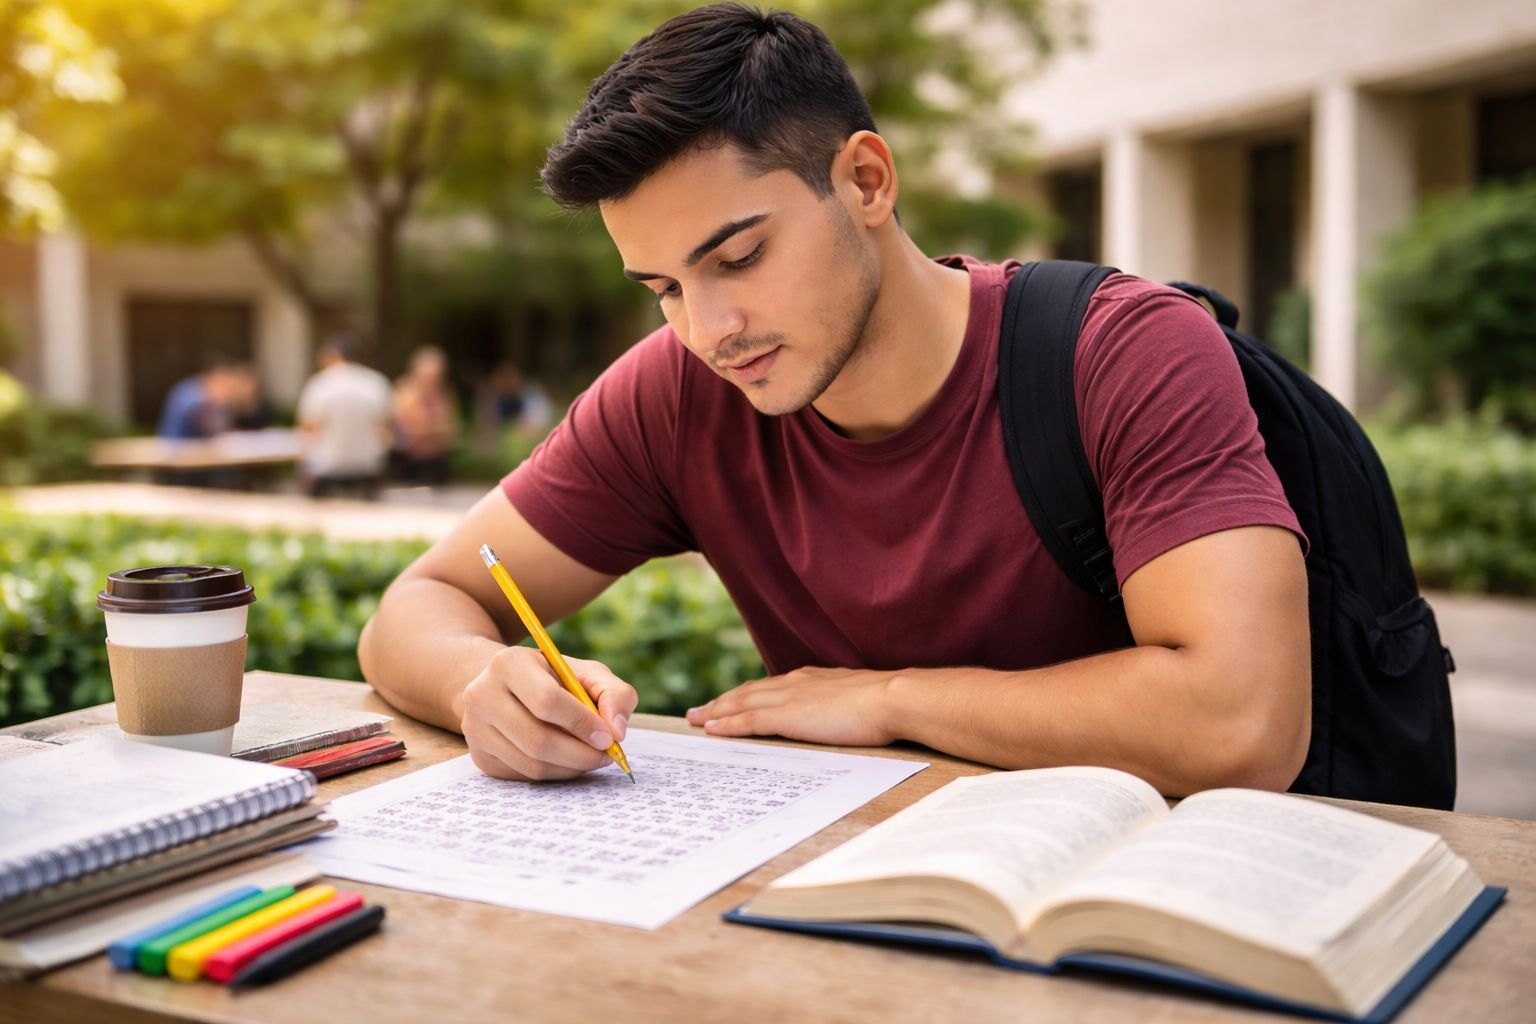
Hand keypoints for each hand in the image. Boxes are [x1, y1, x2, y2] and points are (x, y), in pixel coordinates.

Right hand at [459, 645, 636, 780]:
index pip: (547, 701)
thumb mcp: (588, 673)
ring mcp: (475, 729)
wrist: (508, 687)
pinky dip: (555, 774)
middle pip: (538, 739)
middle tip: (607, 756)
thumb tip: (617, 731)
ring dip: (571, 767)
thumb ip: (614, 694)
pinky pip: (524, 775)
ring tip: (592, 757)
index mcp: (508, 664)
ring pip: (532, 763)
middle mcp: (482, 695)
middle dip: (581, 754)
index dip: (582, 723)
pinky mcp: (480, 757)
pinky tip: (569, 761)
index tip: (609, 738)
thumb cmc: (556, 679)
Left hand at [684, 667, 900, 745]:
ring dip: (715, 711)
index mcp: (811, 680)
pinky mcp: (788, 716)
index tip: (729, 701)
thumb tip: (846, 713)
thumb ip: (843, 703)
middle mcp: (794, 684)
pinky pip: (748, 721)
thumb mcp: (859, 699)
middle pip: (747, 692)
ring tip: (695, 719)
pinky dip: (727, 725)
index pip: (769, 687)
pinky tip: (711, 730)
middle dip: (721, 702)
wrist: (892, 698)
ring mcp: (789, 699)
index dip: (746, 695)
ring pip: (741, 704)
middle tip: (698, 711)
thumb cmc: (886, 703)